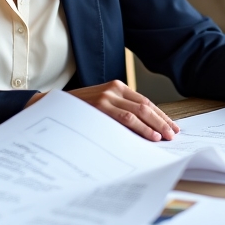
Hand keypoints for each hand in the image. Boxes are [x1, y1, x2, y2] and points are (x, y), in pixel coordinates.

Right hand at [59, 81, 179, 141]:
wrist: (50, 107)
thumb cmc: (78, 111)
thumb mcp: (101, 106)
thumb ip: (120, 112)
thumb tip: (146, 129)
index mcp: (117, 87)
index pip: (145, 102)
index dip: (160, 115)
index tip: (172, 127)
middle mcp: (114, 89)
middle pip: (146, 106)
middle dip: (162, 121)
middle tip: (174, 134)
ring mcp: (107, 97)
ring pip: (139, 112)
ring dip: (155, 126)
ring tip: (166, 137)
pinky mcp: (100, 106)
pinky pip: (126, 118)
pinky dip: (141, 128)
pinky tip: (150, 136)